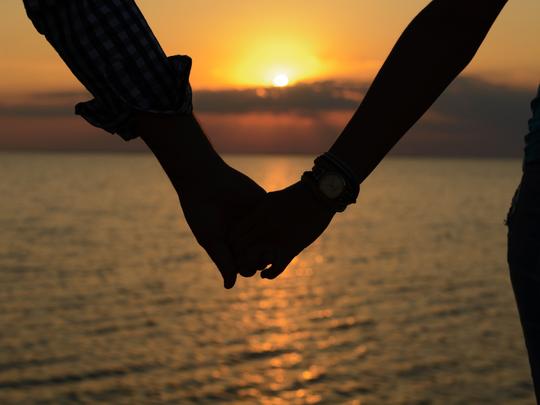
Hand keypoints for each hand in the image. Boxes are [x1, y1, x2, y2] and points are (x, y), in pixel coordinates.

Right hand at [178, 162, 265, 287]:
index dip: (246, 267)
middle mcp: (244, 235)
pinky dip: (277, 222)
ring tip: (277, 247)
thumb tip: (230, 287)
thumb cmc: (202, 212)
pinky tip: (281, 227)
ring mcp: (254, 220)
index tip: (248, 268)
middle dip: (261, 257)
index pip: (243, 263)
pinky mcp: (262, 205)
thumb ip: (222, 261)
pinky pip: (273, 216)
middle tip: (266, 259)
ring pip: (269, 236)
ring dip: (273, 243)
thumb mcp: (211, 239)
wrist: (204, 181)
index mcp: (230, 246)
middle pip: (258, 253)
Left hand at [230, 180, 334, 279]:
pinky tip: (265, 274)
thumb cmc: (298, 194)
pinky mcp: (290, 250)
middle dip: (238, 256)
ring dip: (251, 266)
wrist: (318, 195)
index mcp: (257, 215)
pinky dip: (268, 274)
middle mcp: (262, 229)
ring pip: (252, 261)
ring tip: (254, 267)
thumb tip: (255, 211)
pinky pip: (274, 269)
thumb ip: (261, 208)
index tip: (238, 246)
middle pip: (238, 249)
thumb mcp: (273, 198)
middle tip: (243, 260)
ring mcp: (275, 240)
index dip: (233, 243)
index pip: (234, 234)